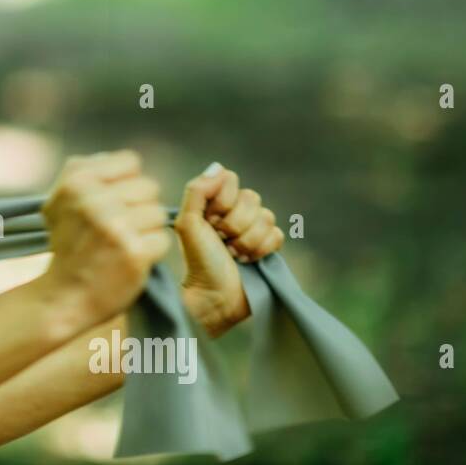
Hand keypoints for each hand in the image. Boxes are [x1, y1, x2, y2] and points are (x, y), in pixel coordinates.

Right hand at [40, 150, 171, 324]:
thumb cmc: (67, 246)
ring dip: (146, 231)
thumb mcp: (59, 201)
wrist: (63, 296)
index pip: (130, 163)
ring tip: (123, 245)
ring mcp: (116, 226)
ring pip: (158, 214)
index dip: (126, 183)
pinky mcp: (135, 253)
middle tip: (117, 230)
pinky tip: (130, 260)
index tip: (112, 203)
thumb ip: (85, 172)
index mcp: (77, 181)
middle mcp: (95, 200)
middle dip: (138, 208)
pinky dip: (151, 252)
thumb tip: (125, 161)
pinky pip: (162, 239)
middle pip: (148, 188)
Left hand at [173, 162, 283, 337]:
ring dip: (247, 240)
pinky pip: (278, 234)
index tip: (210, 221)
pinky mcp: (268, 246)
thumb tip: (218, 167)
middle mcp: (233, 212)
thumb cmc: (198, 261)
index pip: (231, 180)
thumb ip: (196, 191)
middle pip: (252, 197)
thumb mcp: (187, 224)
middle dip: (235, 224)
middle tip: (221, 240)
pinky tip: (247, 261)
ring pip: (267, 217)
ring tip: (232, 254)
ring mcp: (252, 228)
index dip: (223, 201)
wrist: (215, 297)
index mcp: (212, 203)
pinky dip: (261, 250)